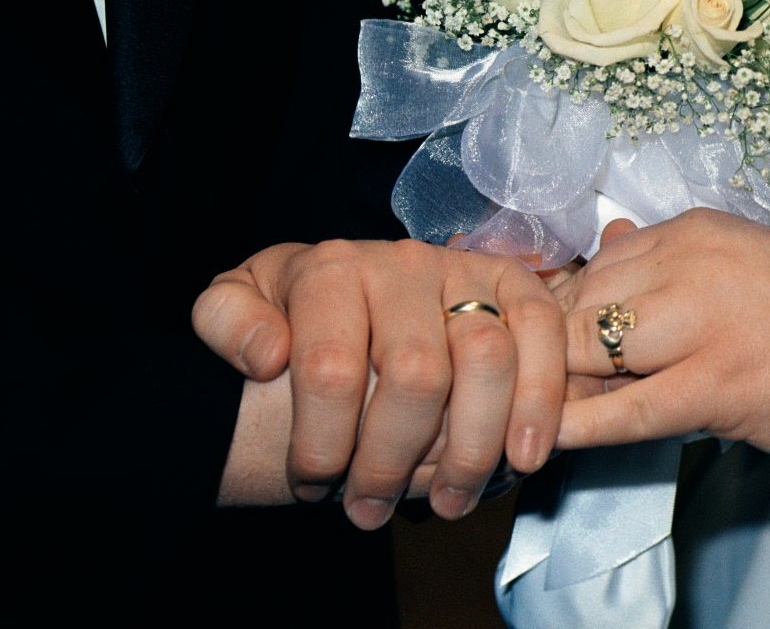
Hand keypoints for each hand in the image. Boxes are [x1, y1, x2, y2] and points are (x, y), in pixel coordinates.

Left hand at [193, 240, 565, 525]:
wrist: (348, 285)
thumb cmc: (292, 310)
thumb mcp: (234, 305)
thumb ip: (226, 322)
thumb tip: (268, 355)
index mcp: (331, 268)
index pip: (331, 368)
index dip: (322, 444)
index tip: (311, 486)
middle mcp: (404, 262)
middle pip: (416, 374)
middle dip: (393, 461)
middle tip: (370, 508)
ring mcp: (465, 272)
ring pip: (488, 358)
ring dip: (472, 448)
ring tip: (448, 501)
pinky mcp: (515, 285)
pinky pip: (543, 333)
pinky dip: (542, 398)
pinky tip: (523, 456)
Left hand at [557, 210, 769, 465]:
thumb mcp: (744, 267)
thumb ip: (671, 263)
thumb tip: (601, 245)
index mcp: (694, 230)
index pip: (590, 270)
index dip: (562, 319)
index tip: (552, 357)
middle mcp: (692, 261)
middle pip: (577, 307)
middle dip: (549, 356)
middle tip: (538, 395)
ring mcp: (706, 320)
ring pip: (586, 351)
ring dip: (555, 390)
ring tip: (537, 421)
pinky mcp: (722, 382)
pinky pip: (626, 410)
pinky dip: (578, 427)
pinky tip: (550, 441)